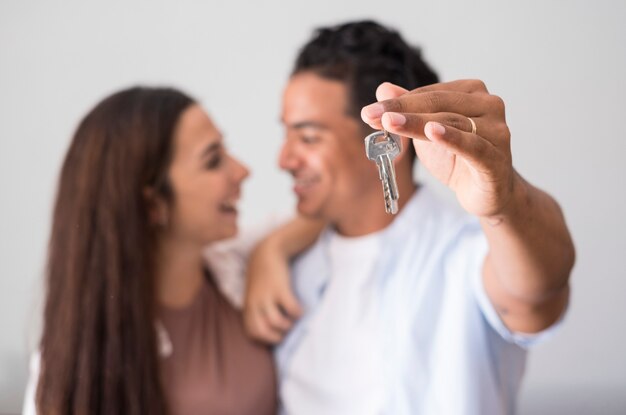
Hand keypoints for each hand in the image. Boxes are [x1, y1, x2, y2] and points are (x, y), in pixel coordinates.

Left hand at [243, 241, 302, 343]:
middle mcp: (255, 303)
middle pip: (262, 331)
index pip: (252, 332)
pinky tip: (302, 310)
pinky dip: (298, 313)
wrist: (266, 252)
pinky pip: (291, 308)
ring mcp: (267, 296)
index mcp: (248, 306)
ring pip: (276, 322)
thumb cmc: (262, 276)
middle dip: (276, 337)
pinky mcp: (280, 288)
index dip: (265, 339)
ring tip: (294, 320)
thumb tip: (268, 326)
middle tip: (286, 333)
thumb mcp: (253, 293)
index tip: (276, 335)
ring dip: (288, 325)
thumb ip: (256, 308)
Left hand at [361, 80, 516, 218]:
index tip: (368, 112)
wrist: (488, 193)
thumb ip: (408, 110)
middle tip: (371, 115)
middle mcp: (489, 105)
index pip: (428, 93)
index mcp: (472, 92)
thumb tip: (384, 88)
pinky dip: (451, 138)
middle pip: (438, 104)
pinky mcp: (497, 159)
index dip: (397, 102)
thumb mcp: (427, 133)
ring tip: (390, 123)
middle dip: (401, 109)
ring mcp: (497, 131)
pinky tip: (432, 133)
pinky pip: (472, 146)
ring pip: (451, 122)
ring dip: (417, 123)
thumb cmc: (459, 159)